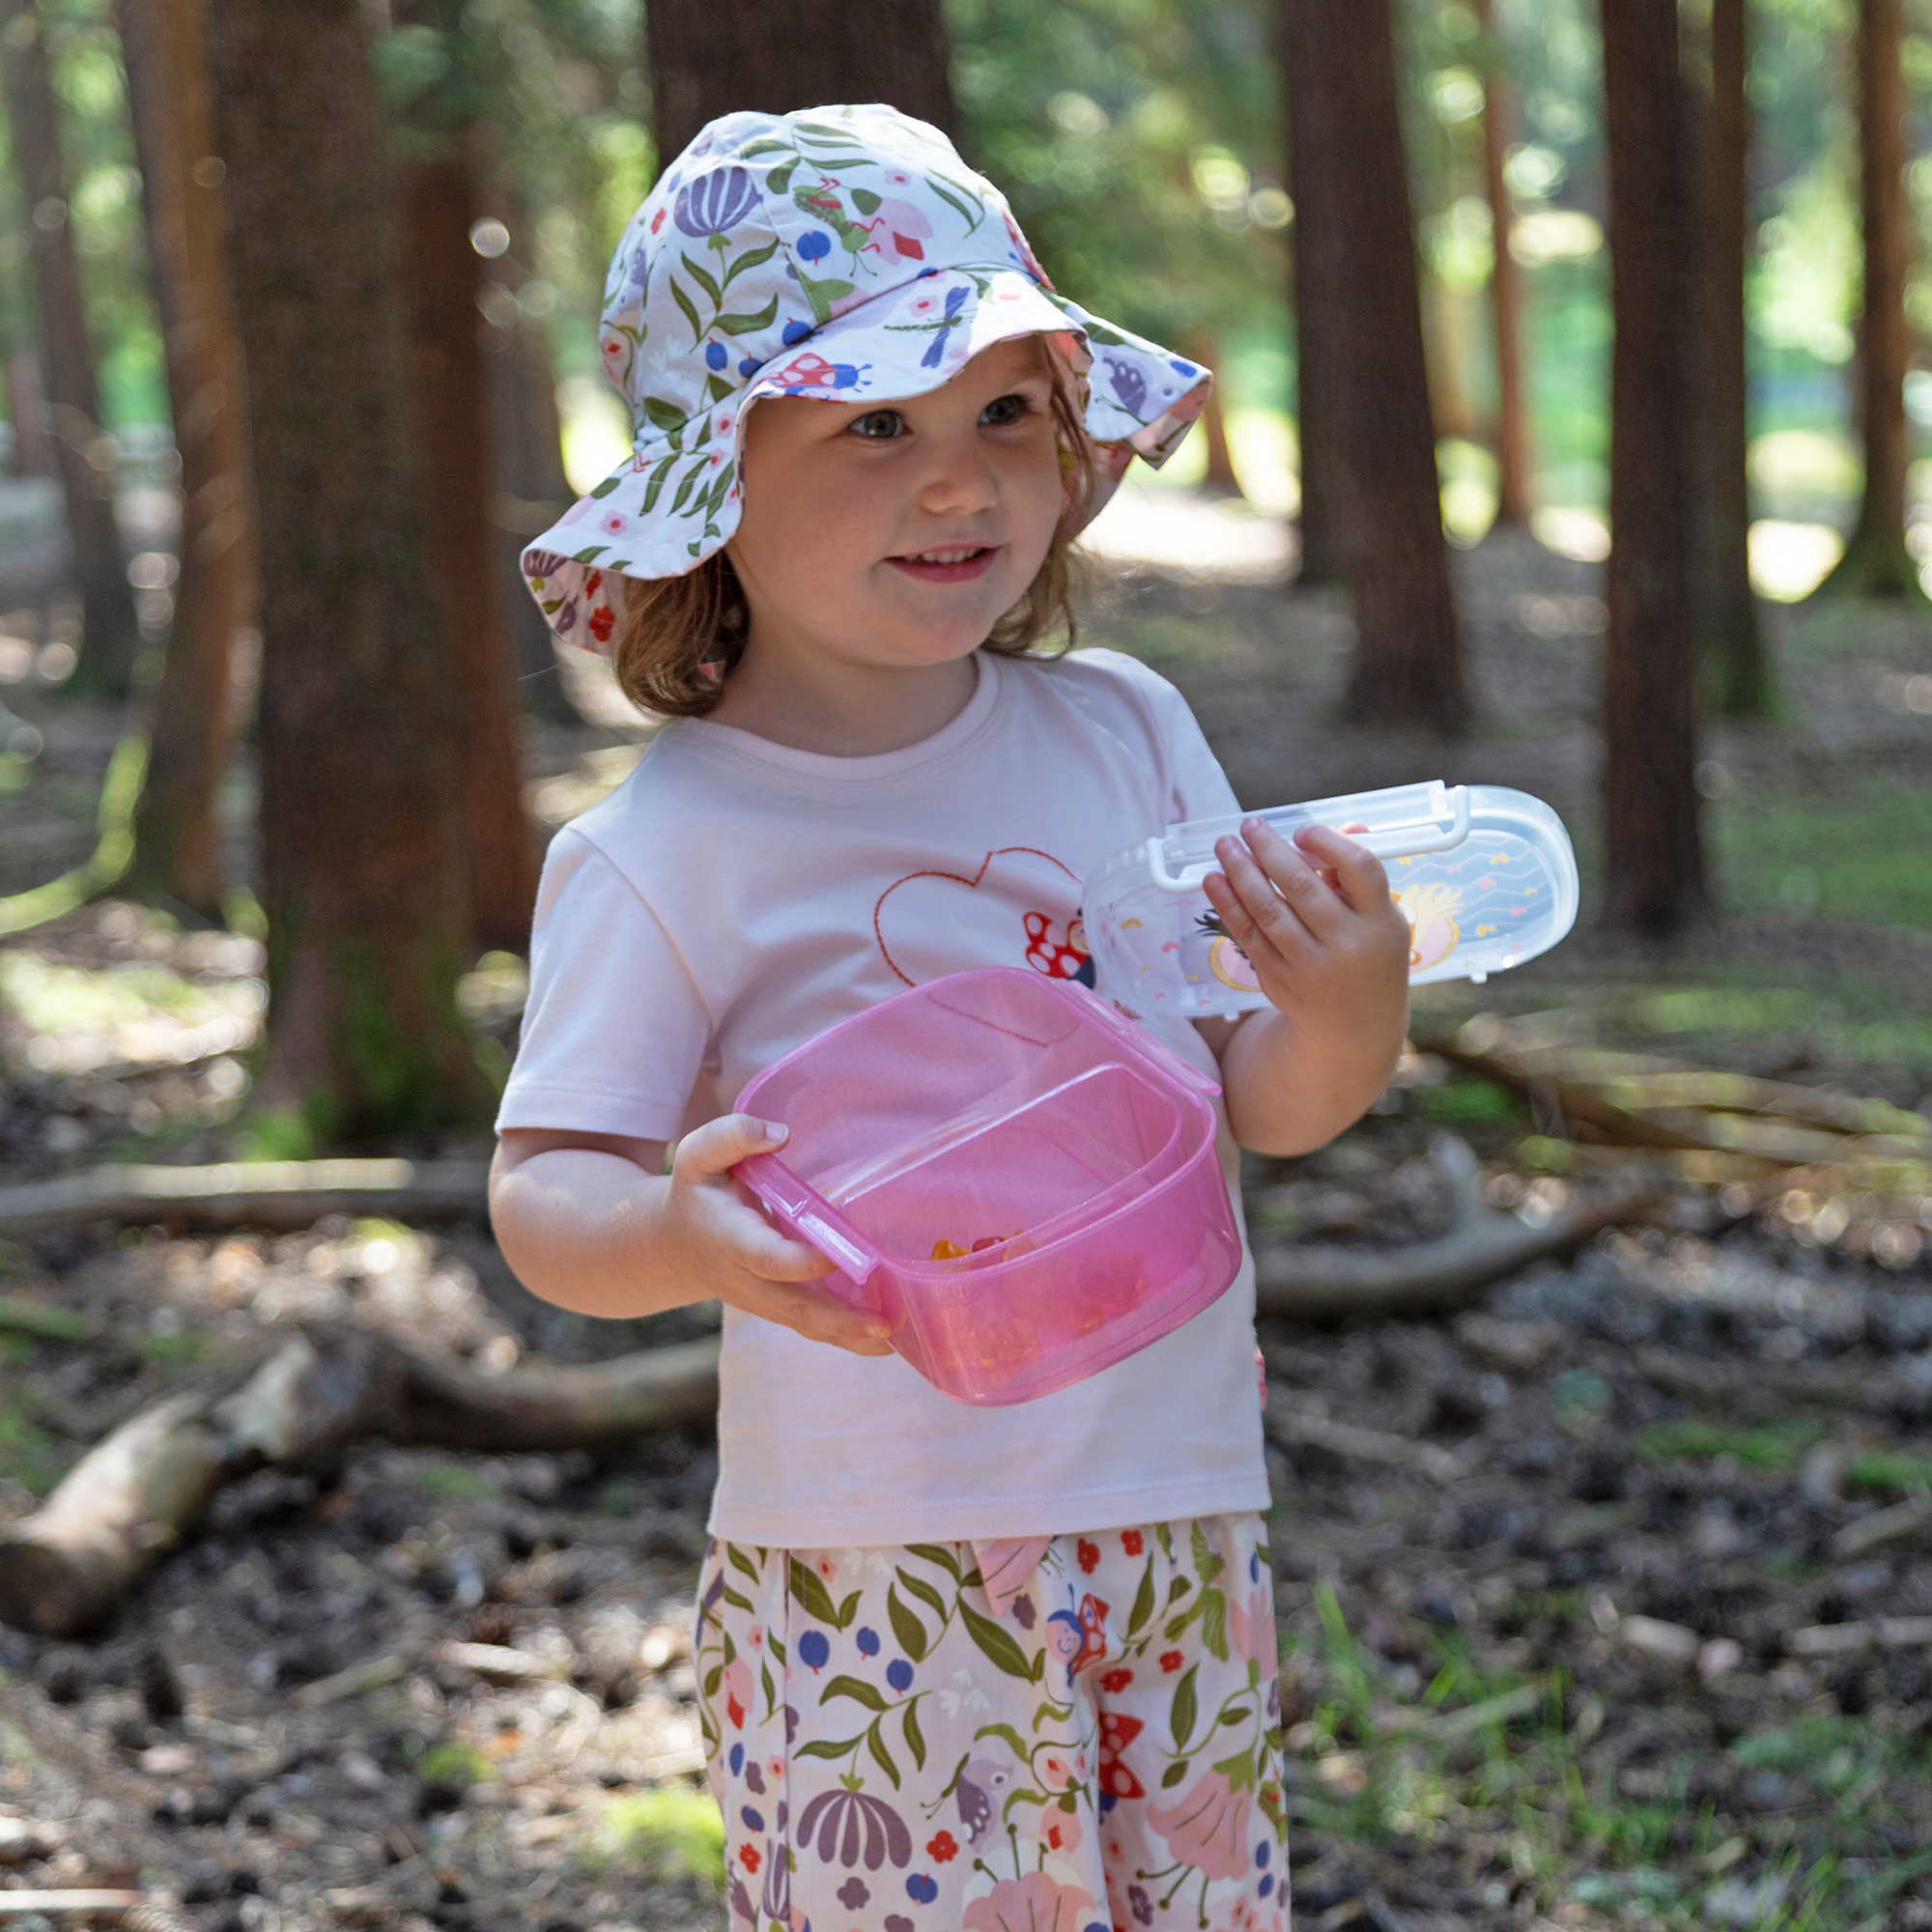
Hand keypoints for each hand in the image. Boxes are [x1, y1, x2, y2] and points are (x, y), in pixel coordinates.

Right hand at [662, 1115, 894, 1355]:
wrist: (675, 1244)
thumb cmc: (697, 1191)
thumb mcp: (699, 1155)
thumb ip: (733, 1136)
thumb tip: (780, 1136)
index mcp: (728, 1237)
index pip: (765, 1257)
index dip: (800, 1260)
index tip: (836, 1254)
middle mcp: (746, 1278)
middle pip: (792, 1305)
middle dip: (837, 1319)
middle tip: (882, 1325)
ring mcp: (761, 1299)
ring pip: (804, 1324)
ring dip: (848, 1336)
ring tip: (892, 1340)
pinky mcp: (777, 1307)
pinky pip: (810, 1326)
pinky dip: (845, 1337)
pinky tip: (883, 1339)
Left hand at [1200, 818, 1409, 1040]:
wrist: (1357, 1026)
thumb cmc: (1368, 955)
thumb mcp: (1379, 918)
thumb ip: (1358, 874)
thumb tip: (1347, 826)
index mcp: (1381, 920)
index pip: (1361, 869)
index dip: (1329, 843)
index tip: (1301, 831)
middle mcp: (1348, 943)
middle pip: (1303, 887)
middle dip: (1269, 850)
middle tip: (1248, 826)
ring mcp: (1312, 965)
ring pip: (1269, 911)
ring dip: (1241, 873)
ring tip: (1224, 846)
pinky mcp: (1281, 979)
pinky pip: (1249, 936)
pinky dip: (1229, 905)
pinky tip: (1214, 880)